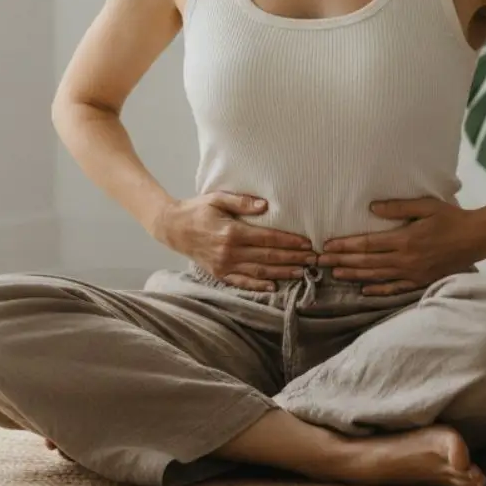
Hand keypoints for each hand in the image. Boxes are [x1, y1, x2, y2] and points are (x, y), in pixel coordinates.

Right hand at [156, 190, 315, 291]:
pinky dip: (259, 285)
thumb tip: (265, 205)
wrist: (172, 228)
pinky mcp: (219, 274)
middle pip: (268, 256)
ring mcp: (224, 265)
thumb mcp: (217, 198)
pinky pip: (242, 282)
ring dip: (283, 272)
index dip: (289, 241)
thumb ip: (242, 202)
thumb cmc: (197, 210)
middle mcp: (229, 252)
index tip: (307, 243)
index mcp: (231, 232)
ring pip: (260, 271)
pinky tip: (274, 286)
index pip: (268, 238)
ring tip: (302, 272)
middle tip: (314, 260)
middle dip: (293, 258)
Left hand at [318, 197, 485, 295]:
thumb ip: (398, 208)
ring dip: (354, 275)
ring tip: (335, 274)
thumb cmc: (451, 217)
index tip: (327, 245)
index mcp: (405, 240)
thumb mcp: (425, 206)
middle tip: (321, 262)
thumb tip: (371, 208)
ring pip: (377, 276)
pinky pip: (395, 288)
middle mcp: (406, 259)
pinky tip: (365, 290)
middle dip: (342, 261)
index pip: (367, 244)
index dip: (345, 246)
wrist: (478, 238)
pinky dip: (378, 290)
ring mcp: (413, 273)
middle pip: (367, 262)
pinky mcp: (421, 281)